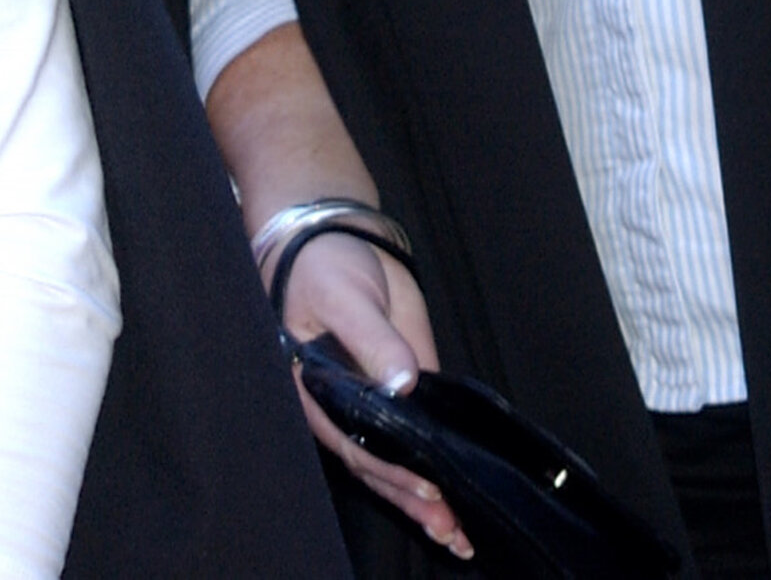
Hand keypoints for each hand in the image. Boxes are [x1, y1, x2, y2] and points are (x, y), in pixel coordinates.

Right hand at [278, 230, 469, 560]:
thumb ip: (371, 339)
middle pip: (375, 466)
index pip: (352, 443)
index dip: (387, 469)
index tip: (424, 486)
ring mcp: (372, 403)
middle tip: (450, 525)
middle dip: (412, 498)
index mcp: (313, 392)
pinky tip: (457, 500)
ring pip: (395, 464)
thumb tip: (401, 382)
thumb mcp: (343, 297)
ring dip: (424, 499)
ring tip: (457, 535)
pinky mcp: (401, 387)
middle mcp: (340, 409)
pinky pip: (417, 435)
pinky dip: (436, 465)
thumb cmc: (322, 264)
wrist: (338, 235)